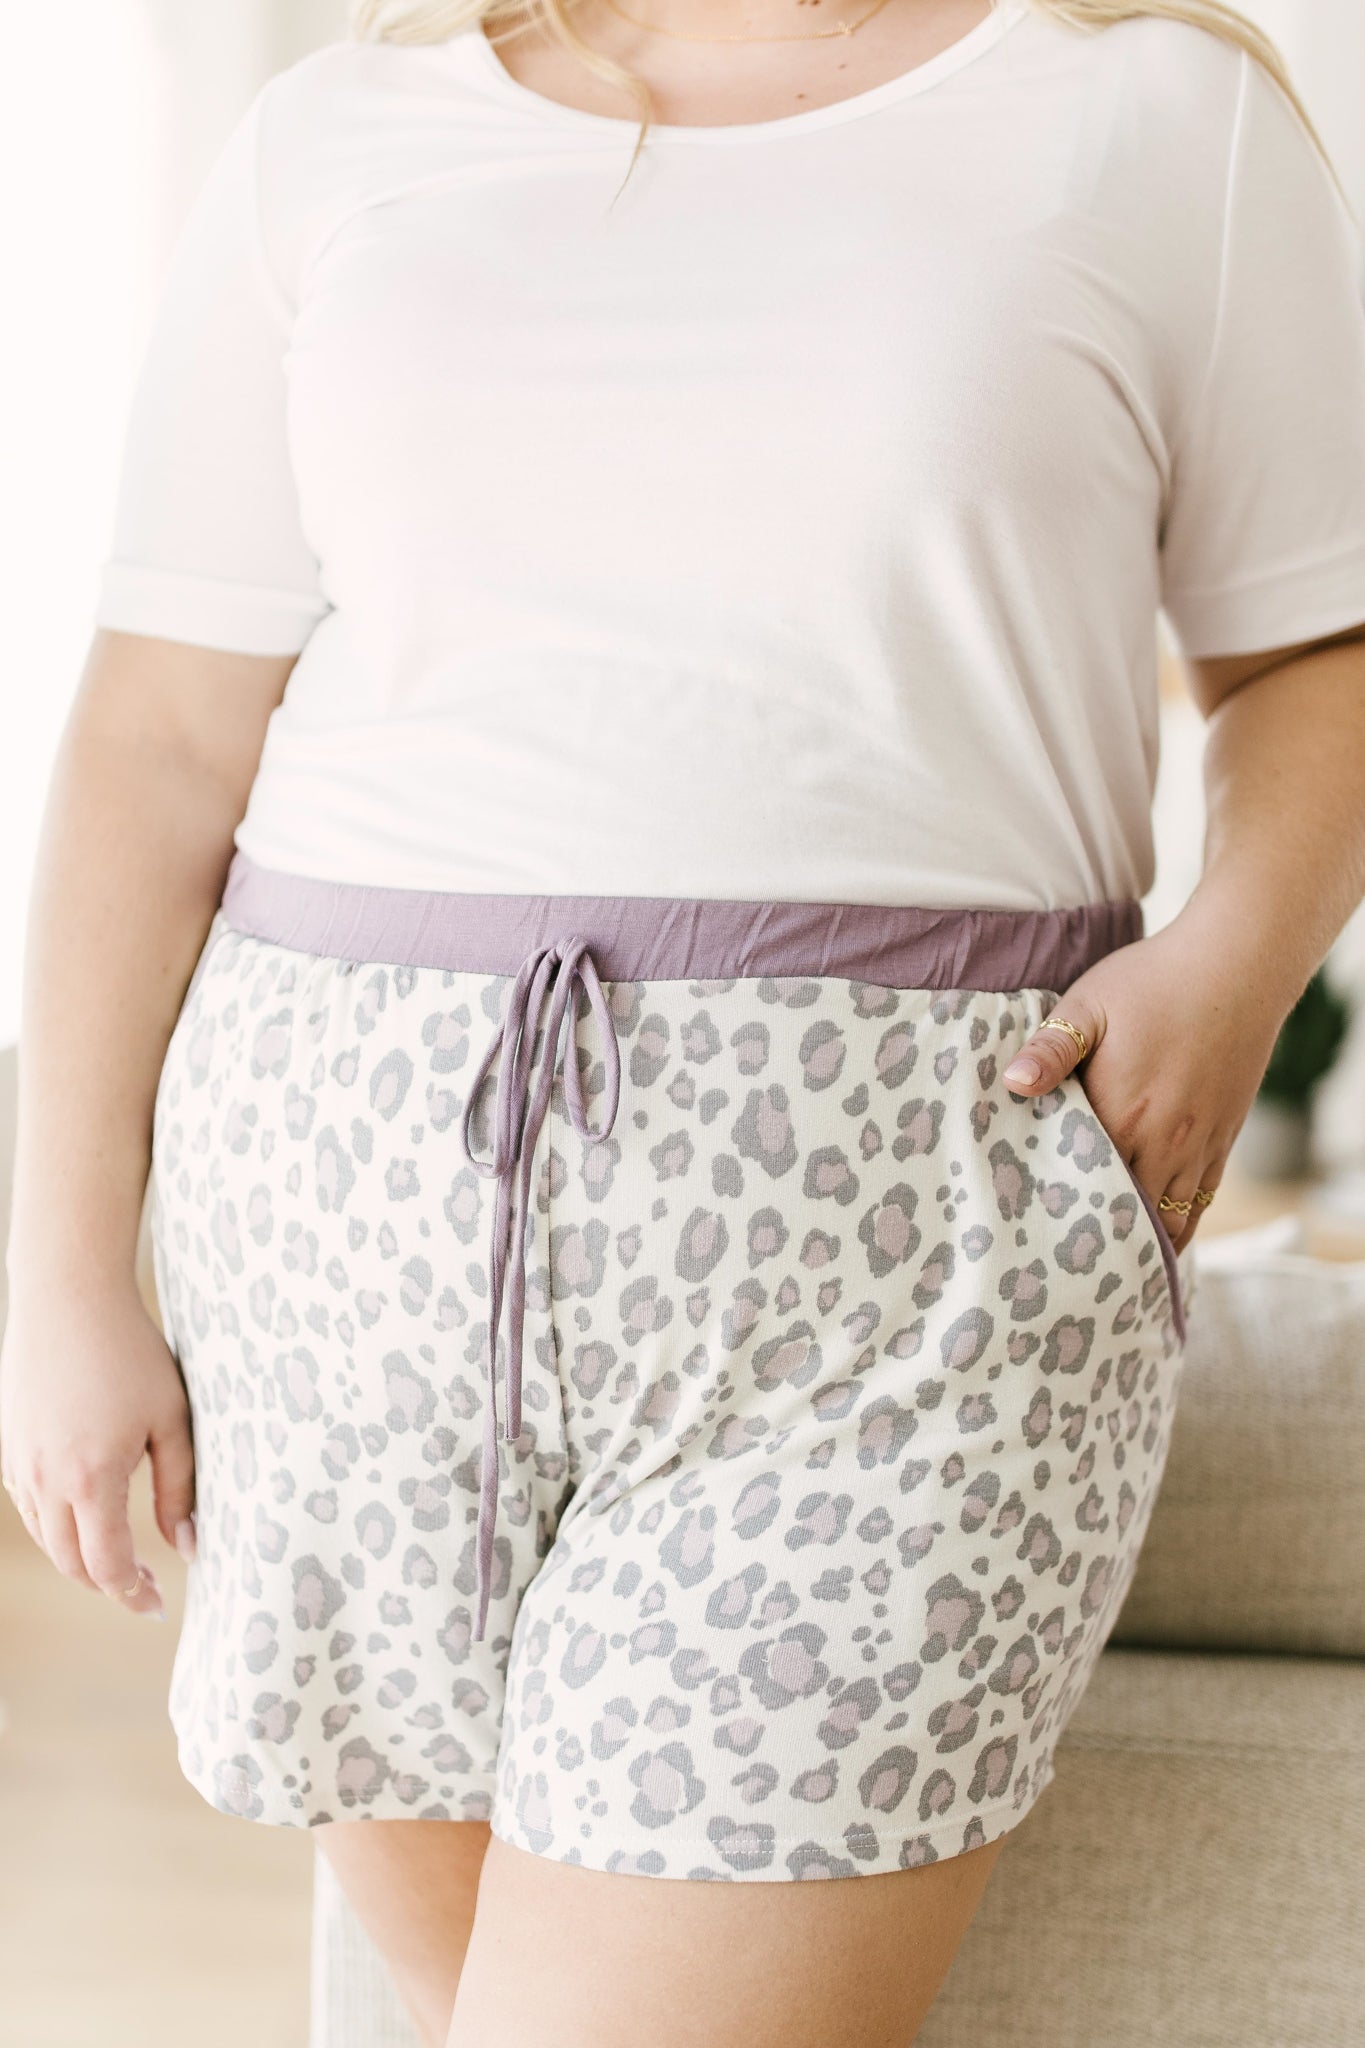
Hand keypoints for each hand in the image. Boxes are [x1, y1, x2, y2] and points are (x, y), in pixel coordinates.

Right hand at [0, 1279, 195, 1619]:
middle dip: (108, 1584)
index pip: (107, 1567)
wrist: (67, 1297)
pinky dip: (57, 1526)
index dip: (132, 1595)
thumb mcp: (171, 1419)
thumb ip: (179, 1488)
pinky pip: (29, 1507)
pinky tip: (88, 1513)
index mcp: (92, 1479)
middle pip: (71, 1564)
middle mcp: (46, 1481)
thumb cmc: (131, 1353)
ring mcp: (19, 1465)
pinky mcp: (9, 1447)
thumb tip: (188, 1547)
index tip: (158, 1605)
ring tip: (121, 1556)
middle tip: (146, 1587)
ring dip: (80, 1558)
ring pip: (46, 1539)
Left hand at [999, 917, 1289, 1254]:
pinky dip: (1180, 1226)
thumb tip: (1012, 1083)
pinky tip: (1158, 1237)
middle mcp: (1164, 1141)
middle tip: (1060, 1258)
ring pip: (1170, 1219)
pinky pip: (1202, 1201)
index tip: (1031, 1227)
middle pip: (1126, 1213)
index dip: (1057, 1208)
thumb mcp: (1090, 1004)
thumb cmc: (1155, 980)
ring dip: (1140, 1238)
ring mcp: (1199, 1144)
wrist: (1238, 965)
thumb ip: (1051, 1048)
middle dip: (1095, 1236)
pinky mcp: (1225, 1137)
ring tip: (1106, 1259)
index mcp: (1122, 1113)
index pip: (1082, 1183)